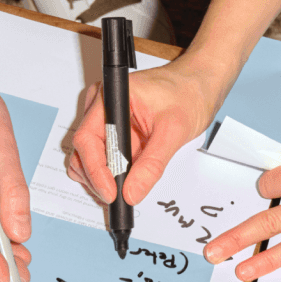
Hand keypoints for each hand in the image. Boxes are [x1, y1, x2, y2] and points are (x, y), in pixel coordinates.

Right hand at [66, 57, 231, 204]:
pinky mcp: (113, 131)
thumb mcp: (174, 131)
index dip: (95, 170)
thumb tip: (132, 191)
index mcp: (112, 96)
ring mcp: (106, 119)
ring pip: (88, 158)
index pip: (87, 139)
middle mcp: (102, 106)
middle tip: (119, 196)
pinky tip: (126, 180)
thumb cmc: (188, 94)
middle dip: (96, 179)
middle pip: (82, 151)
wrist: (198, 85)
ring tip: (125, 189)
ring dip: (101, 179)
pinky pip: (103, 158)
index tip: (110, 192)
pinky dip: (110, 174)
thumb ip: (152, 164)